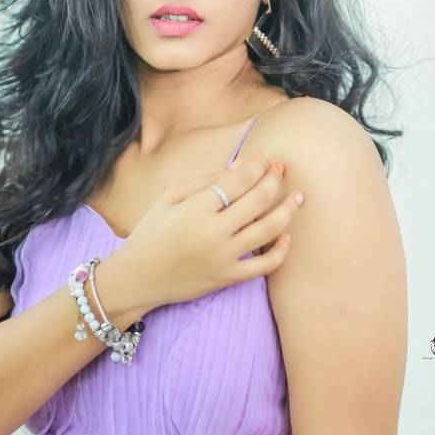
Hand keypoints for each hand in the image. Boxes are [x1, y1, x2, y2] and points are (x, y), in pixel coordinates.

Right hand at [121, 151, 303, 308]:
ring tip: (297, 197)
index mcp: (196, 208)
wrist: (137, 277)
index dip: (258, 165)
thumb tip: (241, 165)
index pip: (238, 180)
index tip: (268, 156)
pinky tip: (287, 236)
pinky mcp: (227, 278)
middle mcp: (214, 232)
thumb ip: (205, 180)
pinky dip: (280, 251)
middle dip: (274, 180)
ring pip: (268, 230)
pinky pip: (264, 267)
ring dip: (287, 210)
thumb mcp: (169, 198)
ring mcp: (224, 257)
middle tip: (282, 169)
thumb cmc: (150, 233)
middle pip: (258, 200)